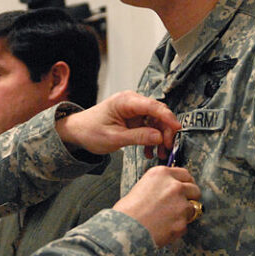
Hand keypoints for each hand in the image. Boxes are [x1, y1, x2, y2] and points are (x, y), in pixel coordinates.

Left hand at [56, 91, 179, 157]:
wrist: (77, 132)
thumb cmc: (90, 131)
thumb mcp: (114, 138)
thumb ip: (138, 137)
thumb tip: (159, 137)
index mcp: (125, 101)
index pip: (152, 106)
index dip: (167, 117)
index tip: (177, 129)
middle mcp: (132, 102)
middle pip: (158, 113)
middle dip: (165, 131)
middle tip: (167, 148)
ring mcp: (133, 110)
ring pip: (156, 121)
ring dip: (160, 137)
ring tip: (159, 154)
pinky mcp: (134, 119)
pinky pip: (149, 127)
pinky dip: (151, 139)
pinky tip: (149, 152)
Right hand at [113, 166, 199, 247]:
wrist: (125, 229)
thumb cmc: (128, 210)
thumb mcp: (142, 186)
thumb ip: (160, 185)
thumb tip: (170, 191)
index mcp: (162, 174)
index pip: (185, 174)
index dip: (186, 183)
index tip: (185, 188)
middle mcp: (174, 186)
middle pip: (194, 189)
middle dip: (190, 197)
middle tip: (180, 204)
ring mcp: (181, 204)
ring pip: (193, 208)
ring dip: (184, 214)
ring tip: (167, 219)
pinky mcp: (182, 222)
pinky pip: (185, 225)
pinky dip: (178, 228)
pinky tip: (164, 228)